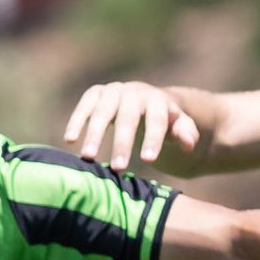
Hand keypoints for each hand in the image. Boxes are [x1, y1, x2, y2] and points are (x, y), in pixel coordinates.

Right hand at [64, 80, 198, 172]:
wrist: (145, 99)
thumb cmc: (164, 120)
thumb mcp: (179, 126)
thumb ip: (185, 133)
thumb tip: (189, 144)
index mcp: (158, 100)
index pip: (157, 120)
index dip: (153, 139)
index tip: (148, 160)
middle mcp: (134, 92)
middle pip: (128, 118)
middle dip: (123, 143)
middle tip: (120, 168)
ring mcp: (113, 91)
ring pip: (102, 113)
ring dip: (94, 134)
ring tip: (89, 157)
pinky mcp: (95, 93)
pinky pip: (84, 106)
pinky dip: (76, 121)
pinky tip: (69, 140)